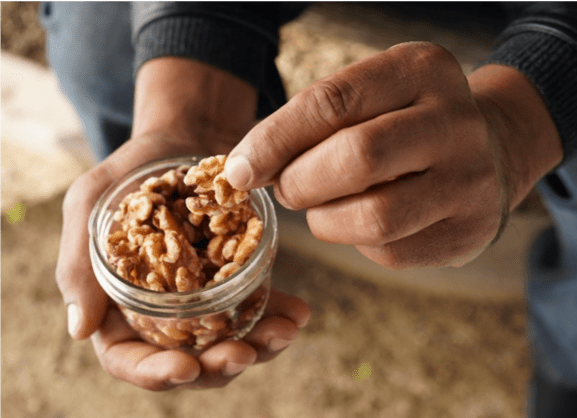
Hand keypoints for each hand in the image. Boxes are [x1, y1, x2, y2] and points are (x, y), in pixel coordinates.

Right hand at [55, 58, 310, 389]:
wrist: (182, 141)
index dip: (153, 372)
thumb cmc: (131, 170)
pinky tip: (297, 312)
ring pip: (227, 343)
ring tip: (283, 331)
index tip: (186, 366)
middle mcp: (160, 311)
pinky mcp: (235, 281)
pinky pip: (256, 309)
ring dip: (258, 347)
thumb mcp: (91, 203)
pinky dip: (276, 315)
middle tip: (245, 352)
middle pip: (187, 360)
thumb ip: (78, 262)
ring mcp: (202, 299)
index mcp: (117, 304)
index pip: (128, 357)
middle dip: (217, 366)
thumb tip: (78, 330)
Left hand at [225, 42, 562, 268]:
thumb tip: (248, 168)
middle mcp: (455, 122)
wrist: (491, 149)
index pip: (332, 101)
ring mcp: (470, 181)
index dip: (274, 139)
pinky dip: (357, 241)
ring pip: (374, 216)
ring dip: (325, 220)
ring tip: (321, 208)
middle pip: (356, 158)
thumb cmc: (406, 121)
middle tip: (286, 189)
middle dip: (301, 182)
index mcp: (421, 70)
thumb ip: (313, 121)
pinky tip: (360, 221)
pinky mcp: (469, 232)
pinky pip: (390, 252)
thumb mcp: (371, 96)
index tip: (239, 169)